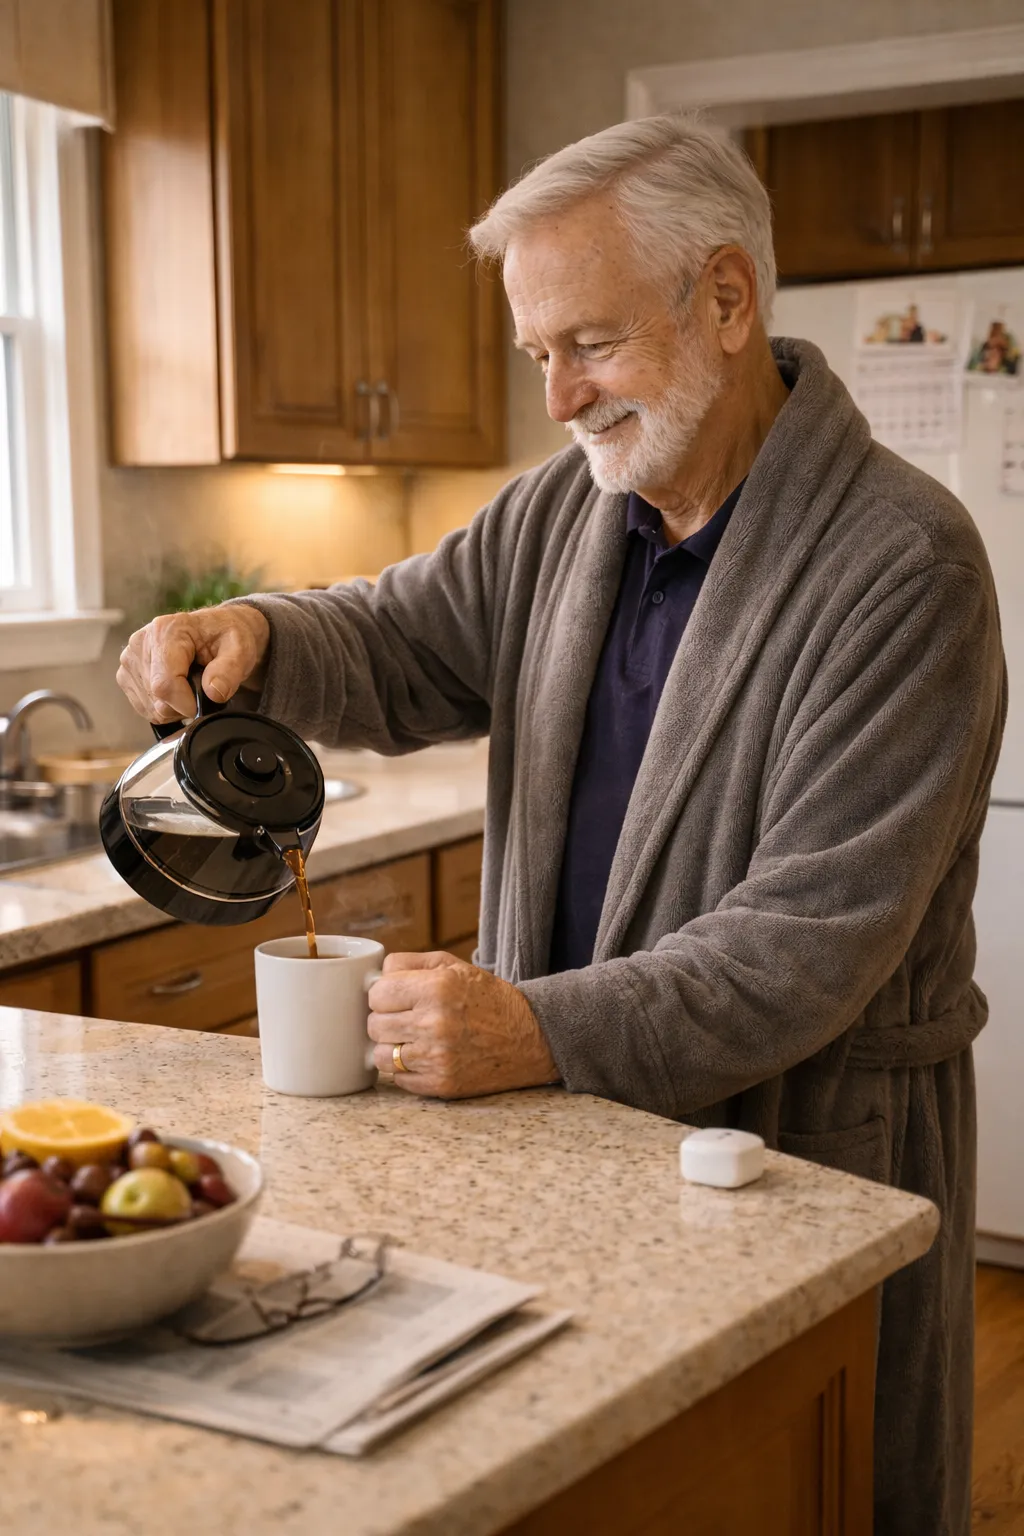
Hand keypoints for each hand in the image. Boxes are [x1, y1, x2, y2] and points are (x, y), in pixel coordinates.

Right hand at [117, 604, 271, 723]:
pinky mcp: (127, 675)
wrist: (217, 632)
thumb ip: (229, 671)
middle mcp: (141, 643)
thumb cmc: (226, 637)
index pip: (164, 684)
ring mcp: (130, 660)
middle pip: (157, 699)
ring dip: (174, 708)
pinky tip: (178, 691)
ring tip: (191, 686)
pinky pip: (145, 709)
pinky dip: (164, 709)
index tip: (205, 705)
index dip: (186, 704)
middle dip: (184, 705)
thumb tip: (213, 692)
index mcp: (166, 631)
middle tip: (203, 689)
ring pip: (150, 708)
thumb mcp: (240, 649)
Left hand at [367, 951, 558, 1098]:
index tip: (398, 997)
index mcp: (437, 989)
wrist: (530, 1038)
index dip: (384, 994)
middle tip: (408, 1017)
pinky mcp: (441, 1084)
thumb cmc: (488, 999)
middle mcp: (435, 1024)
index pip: (376, 993)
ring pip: (380, 1055)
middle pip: (374, 1024)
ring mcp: (437, 1058)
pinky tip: (427, 1056)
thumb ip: (408, 963)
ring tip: (415, 1038)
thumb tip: (373, 977)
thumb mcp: (453, 966)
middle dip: (386, 1019)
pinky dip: (406, 1069)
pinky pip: (397, 1078)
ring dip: (392, 1046)